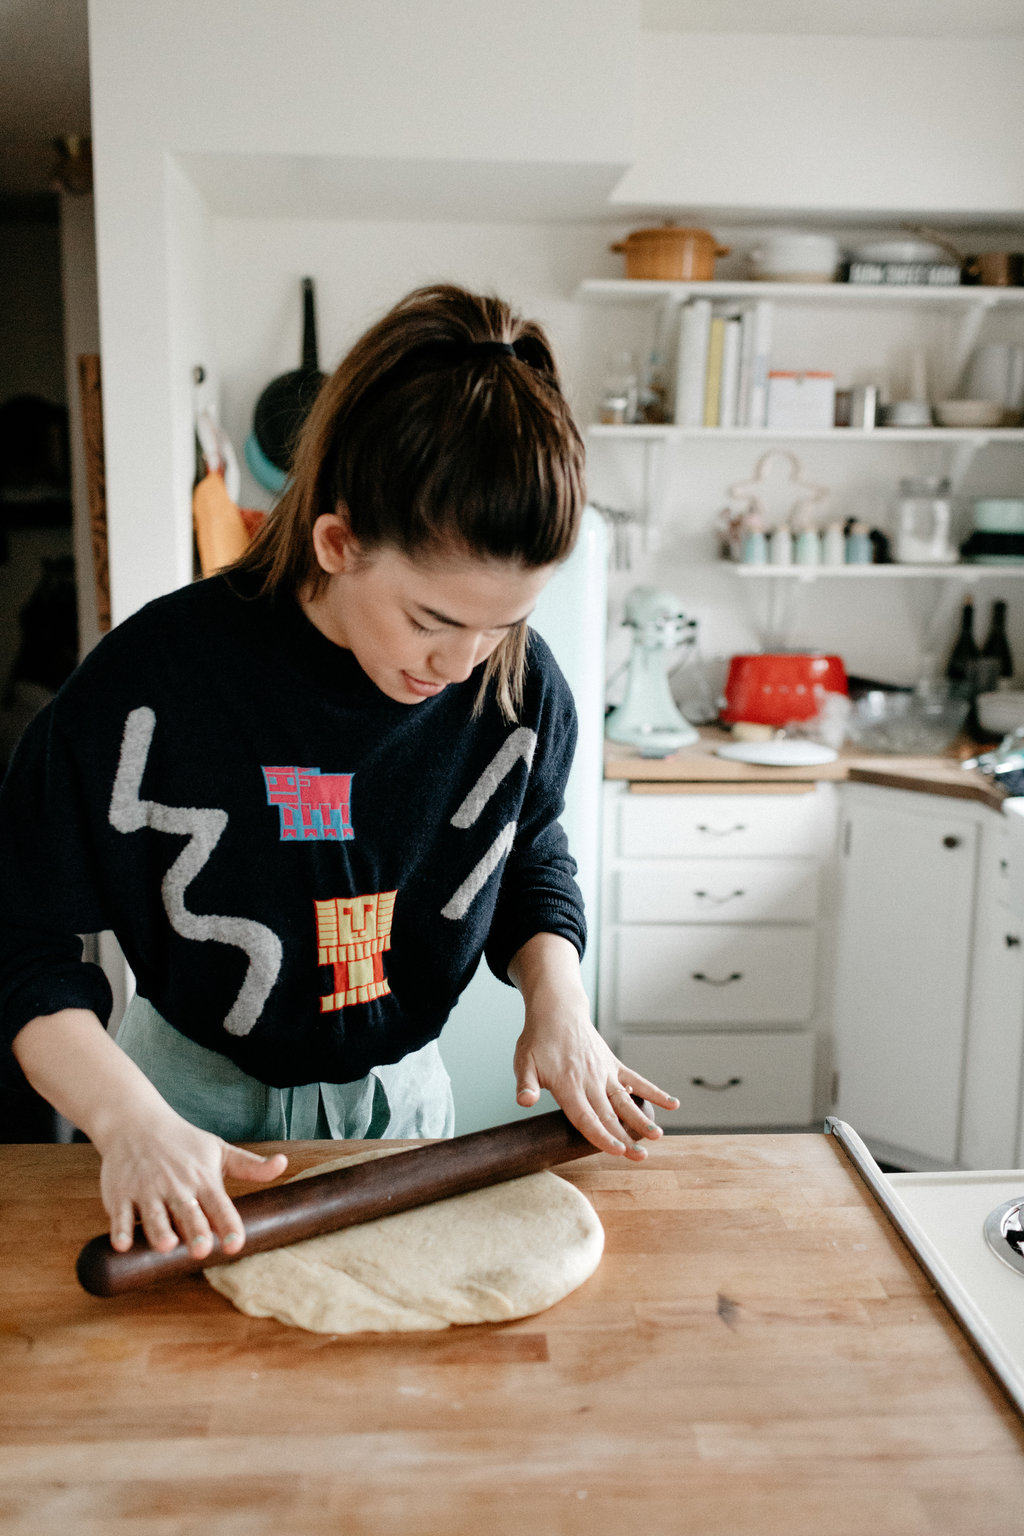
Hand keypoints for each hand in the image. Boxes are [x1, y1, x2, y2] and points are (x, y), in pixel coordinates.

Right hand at [12, 1008, 287, 1258]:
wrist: (135, 1123)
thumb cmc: (182, 1142)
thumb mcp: (218, 1150)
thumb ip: (250, 1166)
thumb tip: (284, 1164)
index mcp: (203, 1179)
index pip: (219, 1205)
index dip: (228, 1225)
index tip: (235, 1244)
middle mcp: (176, 1186)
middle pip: (187, 1213)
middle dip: (194, 1231)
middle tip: (201, 1250)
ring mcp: (147, 1190)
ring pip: (154, 1215)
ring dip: (160, 1230)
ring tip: (167, 1246)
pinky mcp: (120, 1194)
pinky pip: (120, 1215)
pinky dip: (121, 1229)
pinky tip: (123, 1244)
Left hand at [509, 934, 678, 1160]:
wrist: (558, 1010)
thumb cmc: (538, 1039)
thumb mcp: (524, 1061)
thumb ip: (526, 1084)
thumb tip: (524, 1101)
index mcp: (567, 1084)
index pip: (585, 1117)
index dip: (601, 1136)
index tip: (617, 1151)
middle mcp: (589, 1080)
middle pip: (609, 1115)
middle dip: (625, 1137)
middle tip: (641, 1157)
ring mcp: (604, 1072)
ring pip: (626, 1101)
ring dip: (641, 1119)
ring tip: (657, 1136)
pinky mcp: (613, 1065)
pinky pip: (637, 1080)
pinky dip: (654, 1092)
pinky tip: (672, 1104)